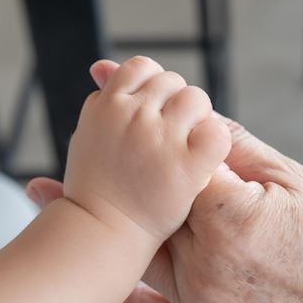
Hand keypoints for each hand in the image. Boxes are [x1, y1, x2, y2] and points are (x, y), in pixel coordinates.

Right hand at [62, 56, 230, 243]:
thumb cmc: (95, 190)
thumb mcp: (87, 136)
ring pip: (195, 99)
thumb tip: (103, 67)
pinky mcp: (186, 165)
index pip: (140, 68)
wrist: (101, 235)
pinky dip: (213, 141)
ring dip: (196, 119)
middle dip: (175, 104)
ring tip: (184, 149)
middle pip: (171, 82)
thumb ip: (101, 102)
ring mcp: (159, 138)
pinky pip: (214, 132)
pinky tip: (202, 161)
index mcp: (106, 105)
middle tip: (168, 138)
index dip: (152, 87)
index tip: (153, 112)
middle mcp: (132, 114)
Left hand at [113, 115, 302, 302]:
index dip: (160, 142)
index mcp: (228, 216)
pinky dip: (122, 294)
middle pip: (149, 208)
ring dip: (123, 223)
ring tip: (82, 199)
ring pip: (142, 251)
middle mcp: (207, 264)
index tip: (141, 121)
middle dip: (135, 179)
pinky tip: (97, 280)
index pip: (171, 165)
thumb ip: (227, 142)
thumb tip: (190, 110)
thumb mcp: (286, 173)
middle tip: (105, 154)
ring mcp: (201, 299)